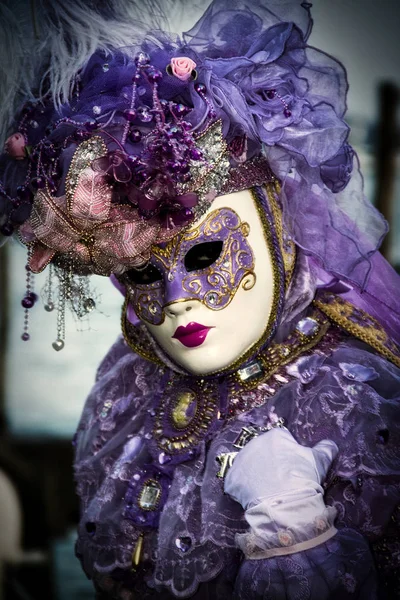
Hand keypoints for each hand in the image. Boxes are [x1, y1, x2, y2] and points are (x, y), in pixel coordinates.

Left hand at [224, 428, 338, 555]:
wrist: (285, 505)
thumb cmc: (304, 479)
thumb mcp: (320, 461)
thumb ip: (325, 448)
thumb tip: (330, 444)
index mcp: (275, 436)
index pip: (282, 439)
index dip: (289, 454)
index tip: (294, 467)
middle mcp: (254, 443)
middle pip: (263, 451)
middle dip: (270, 462)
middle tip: (281, 480)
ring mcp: (241, 461)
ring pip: (249, 466)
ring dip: (256, 475)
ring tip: (268, 490)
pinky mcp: (231, 479)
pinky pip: (236, 482)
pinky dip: (243, 490)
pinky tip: (254, 498)